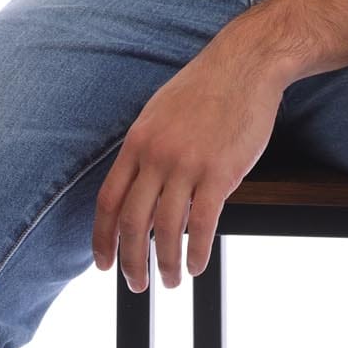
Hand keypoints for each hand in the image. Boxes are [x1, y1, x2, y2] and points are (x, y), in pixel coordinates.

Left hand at [92, 38, 285, 291]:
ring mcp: (188, 163)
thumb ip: (147, 149)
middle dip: (131, 262)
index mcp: (138, 140)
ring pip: (166, 230)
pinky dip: (198, 252)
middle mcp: (157, 154)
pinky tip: (198, 264)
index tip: (104, 264)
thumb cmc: (206, 87)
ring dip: (166, 264)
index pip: (109, 201)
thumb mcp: (160, 112)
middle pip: (132, 222)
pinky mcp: (220, 172)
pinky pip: (203, 225)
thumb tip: (137, 188)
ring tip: (170, 280)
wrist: (245, 63)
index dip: (103, 239)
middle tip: (136, 285)